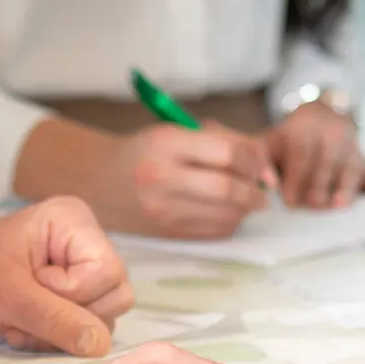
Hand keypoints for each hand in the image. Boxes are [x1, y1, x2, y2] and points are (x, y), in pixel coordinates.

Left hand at [0, 196, 131, 354]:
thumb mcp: (7, 296)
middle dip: (67, 316)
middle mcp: (84, 242)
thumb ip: (55, 319)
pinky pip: (85, 329)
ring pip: (103, 317)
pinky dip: (55, 338)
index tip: (32, 288)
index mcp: (72, 222)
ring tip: (21, 321)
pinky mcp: (71, 296)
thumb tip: (101, 344)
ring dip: (59, 332)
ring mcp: (79, 270)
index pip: (107, 270)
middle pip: (114, 294)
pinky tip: (24, 326)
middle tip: (25, 310)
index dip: (73, 293)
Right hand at [14, 118, 274, 239]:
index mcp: (166, 143)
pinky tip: (227, 210)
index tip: (261, 163)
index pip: (226, 154)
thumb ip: (224, 141)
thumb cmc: (148, 149)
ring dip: (246, 208)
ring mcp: (162, 210)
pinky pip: (213, 231)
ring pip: (224, 215)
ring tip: (247, 198)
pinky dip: (230, 221)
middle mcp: (161, 178)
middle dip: (255, 190)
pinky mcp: (166, 232)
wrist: (99, 179)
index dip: (254, 159)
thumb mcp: (179, 130)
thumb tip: (265, 169)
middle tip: (263, 188)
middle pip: (227, 189)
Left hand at [262, 103, 364, 208]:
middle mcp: (333, 135)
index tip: (289, 200)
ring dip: (347, 187)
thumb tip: (264, 184)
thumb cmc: (289, 139)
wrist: (320, 114)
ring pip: (352, 168)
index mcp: (305, 130)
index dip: (297, 176)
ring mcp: (353, 148)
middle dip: (319, 186)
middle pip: (328, 162)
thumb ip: (260, 161)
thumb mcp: (269, 141)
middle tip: (312, 206)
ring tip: (340, 205)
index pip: (302, 152)